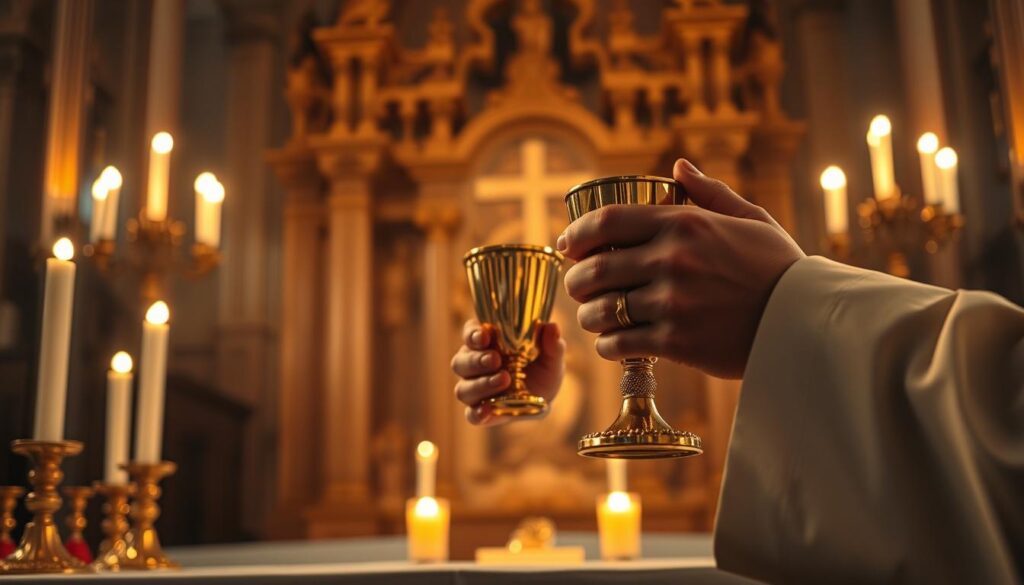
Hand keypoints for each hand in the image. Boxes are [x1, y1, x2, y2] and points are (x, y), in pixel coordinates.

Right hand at [451, 319, 565, 425]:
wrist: (546, 398)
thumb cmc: (542, 368)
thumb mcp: (552, 357)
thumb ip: (552, 344)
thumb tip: (552, 328)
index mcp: (486, 343)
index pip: (470, 334)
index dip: (473, 334)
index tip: (485, 335)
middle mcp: (474, 365)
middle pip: (461, 362)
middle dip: (476, 360)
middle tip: (496, 359)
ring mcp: (474, 390)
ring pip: (463, 388)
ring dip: (481, 384)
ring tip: (504, 380)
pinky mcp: (480, 412)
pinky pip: (471, 414)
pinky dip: (477, 412)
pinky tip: (487, 410)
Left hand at [557, 159, 804, 377]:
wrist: (807, 322)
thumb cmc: (778, 268)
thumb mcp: (750, 219)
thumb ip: (709, 192)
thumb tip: (678, 165)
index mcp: (685, 224)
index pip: (607, 221)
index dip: (576, 233)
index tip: (567, 245)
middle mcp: (673, 260)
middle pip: (595, 268)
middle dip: (575, 279)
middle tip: (576, 286)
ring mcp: (673, 303)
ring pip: (602, 310)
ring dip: (588, 315)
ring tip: (593, 316)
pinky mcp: (677, 342)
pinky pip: (620, 343)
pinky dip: (608, 344)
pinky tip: (612, 342)